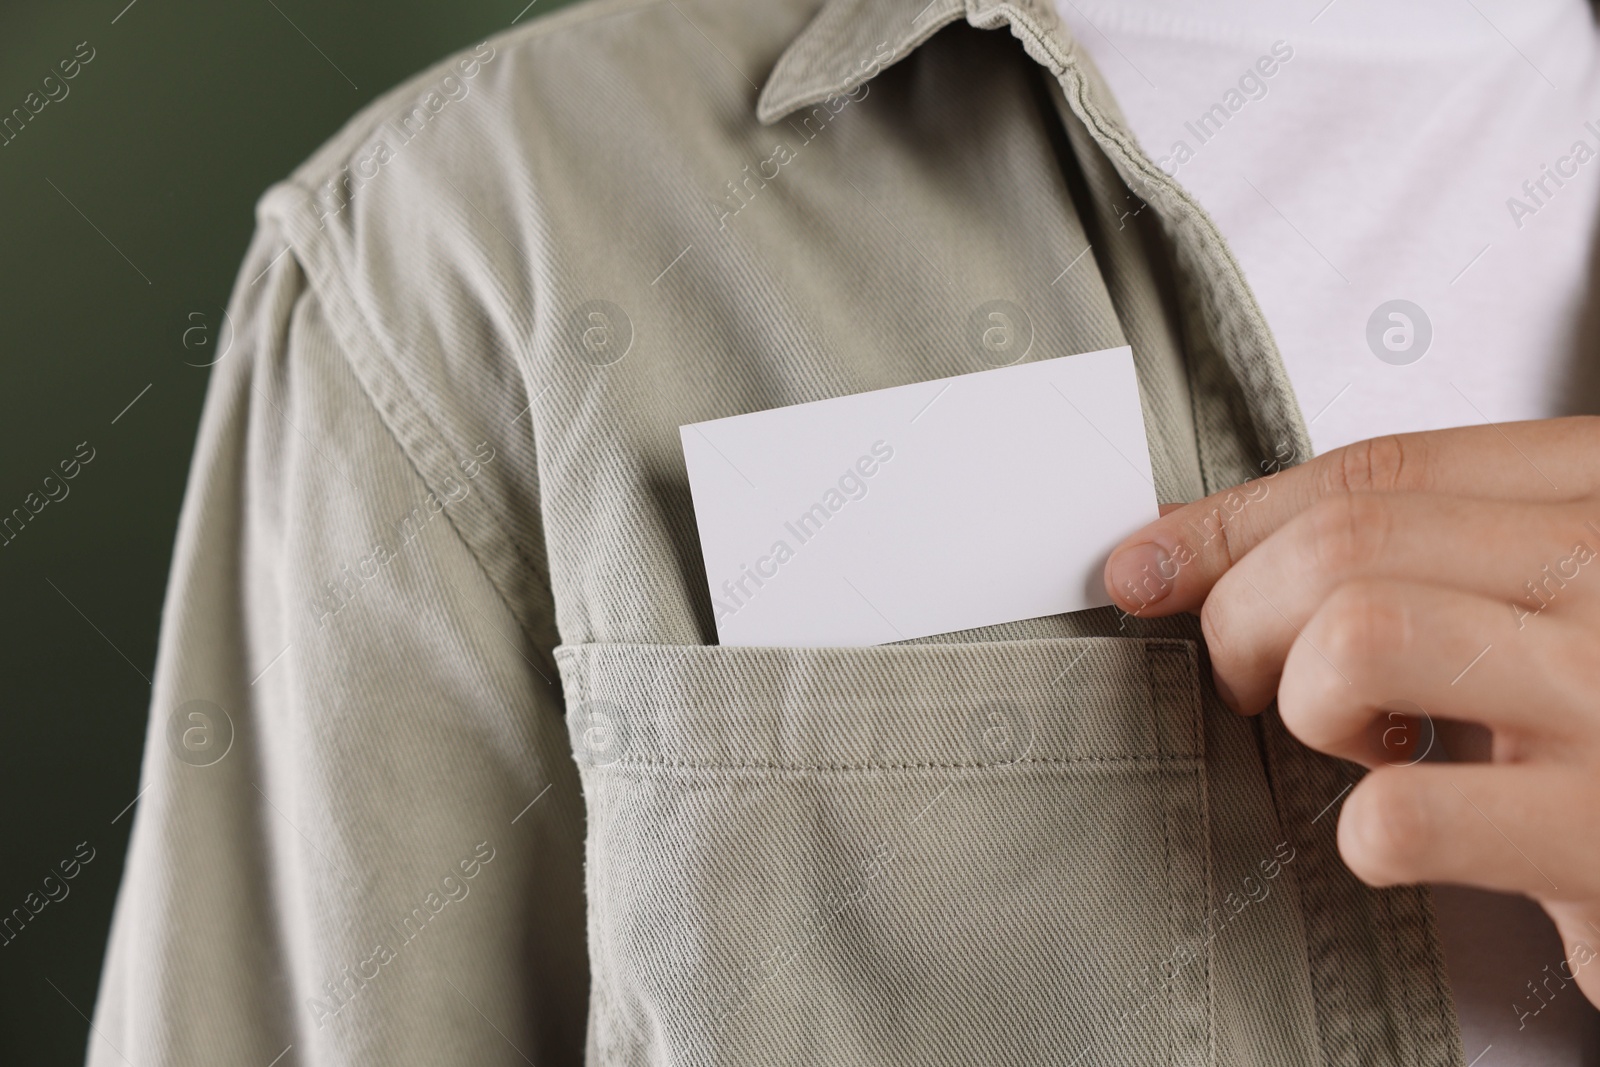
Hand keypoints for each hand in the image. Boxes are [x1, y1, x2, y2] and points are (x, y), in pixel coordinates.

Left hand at [1103, 419, 1599, 1006]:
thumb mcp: (1552, 593)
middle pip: (1344, 542)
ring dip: (1307, 706)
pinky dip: (1364, 834)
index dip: (1232, 516)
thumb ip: (1422, 549)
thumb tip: (1190, 556)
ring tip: (1362, 744)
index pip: (1380, 471)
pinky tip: (1406, 835)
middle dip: (1240, 614)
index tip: (1147, 563)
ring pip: (1355, 638)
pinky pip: (1403, 812)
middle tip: (1250, 679)